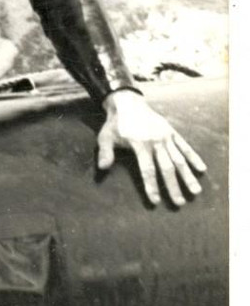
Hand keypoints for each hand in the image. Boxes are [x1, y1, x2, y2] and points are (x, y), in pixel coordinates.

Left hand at [97, 90, 206, 206]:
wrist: (127, 102)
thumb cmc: (116, 123)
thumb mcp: (106, 136)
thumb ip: (105, 152)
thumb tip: (102, 168)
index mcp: (139, 143)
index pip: (147, 169)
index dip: (151, 186)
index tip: (155, 202)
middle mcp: (155, 141)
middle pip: (166, 167)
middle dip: (173, 186)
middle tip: (179, 203)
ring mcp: (165, 136)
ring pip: (179, 158)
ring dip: (187, 175)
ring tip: (195, 192)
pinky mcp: (172, 132)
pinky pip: (184, 146)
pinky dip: (194, 157)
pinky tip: (202, 169)